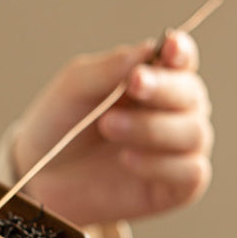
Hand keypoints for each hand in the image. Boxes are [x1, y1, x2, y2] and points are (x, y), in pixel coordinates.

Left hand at [13, 31, 212, 225]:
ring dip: (153, 127)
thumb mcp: (76, 87)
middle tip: (132, 86)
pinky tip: (127, 160)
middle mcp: (173, 115)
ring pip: (195, 133)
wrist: (41, 179)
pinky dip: (161, 164)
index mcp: (154, 82)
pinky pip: (191, 172)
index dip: (181, 53)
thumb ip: (112, 68)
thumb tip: (150, 50)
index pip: (182, 61)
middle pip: (193, 95)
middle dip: (165, 89)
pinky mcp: (176, 190)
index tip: (168, 48)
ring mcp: (177, 153)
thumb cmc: (60, 127)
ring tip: (109, 127)